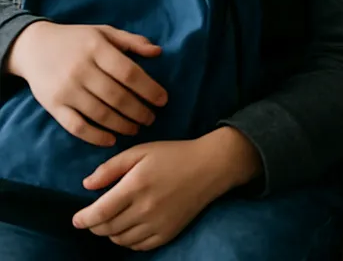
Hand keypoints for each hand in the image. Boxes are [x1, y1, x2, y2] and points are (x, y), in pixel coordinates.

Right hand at [5, 22, 165, 146]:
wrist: (33, 47)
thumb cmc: (77, 39)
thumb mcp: (105, 32)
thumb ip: (132, 41)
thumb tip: (158, 52)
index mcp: (97, 49)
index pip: (129, 73)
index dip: (149, 88)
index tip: (163, 100)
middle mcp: (81, 70)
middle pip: (117, 96)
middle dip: (139, 111)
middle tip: (152, 118)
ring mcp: (66, 90)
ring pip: (99, 114)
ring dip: (122, 125)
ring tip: (136, 128)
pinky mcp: (53, 106)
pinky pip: (76, 126)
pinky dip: (95, 136)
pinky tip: (111, 140)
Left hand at [73, 128, 261, 250]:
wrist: (211, 166)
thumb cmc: (174, 154)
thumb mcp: (142, 151)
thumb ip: (112, 168)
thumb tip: (86, 185)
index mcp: (136, 185)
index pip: (99, 213)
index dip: (83, 219)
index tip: (76, 219)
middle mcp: (145, 208)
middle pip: (106, 229)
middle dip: (95, 225)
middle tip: (95, 216)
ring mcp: (157, 223)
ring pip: (120, 239)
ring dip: (111, 232)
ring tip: (114, 219)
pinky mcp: (167, 233)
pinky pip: (138, 246)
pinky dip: (128, 240)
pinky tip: (130, 227)